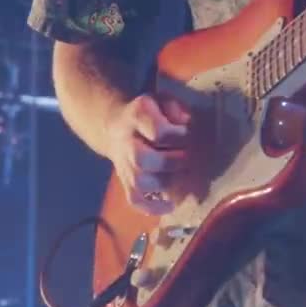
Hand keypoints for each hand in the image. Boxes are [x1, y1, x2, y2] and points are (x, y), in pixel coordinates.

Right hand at [105, 93, 190, 215]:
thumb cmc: (151, 113)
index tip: (189, 135)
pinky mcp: (125, 182)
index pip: (158, 131)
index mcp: (137, 117)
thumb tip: (187, 123)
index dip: (178, 136)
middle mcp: (127, 142)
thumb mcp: (164, 100)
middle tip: (189, 160)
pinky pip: (135, 200)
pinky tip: (171, 204)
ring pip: (139, 183)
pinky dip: (153, 207)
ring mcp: (124, 165)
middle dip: (172, 162)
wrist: (116, 126)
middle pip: (143, 159)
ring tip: (184, 180)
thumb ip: (177, 109)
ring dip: (166, 184)